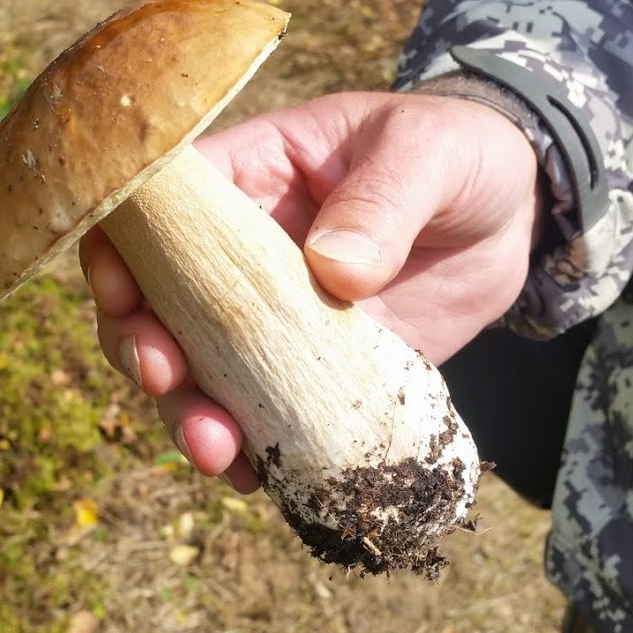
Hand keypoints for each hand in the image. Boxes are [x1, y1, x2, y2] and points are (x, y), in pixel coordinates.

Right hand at [79, 90, 543, 491]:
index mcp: (248, 178)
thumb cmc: (459, 152)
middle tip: (167, 380)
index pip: (155, 208)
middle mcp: (241, 254)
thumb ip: (385, 200)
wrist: (513, 217)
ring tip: (218, 454)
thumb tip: (334, 269)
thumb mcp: (430, 154)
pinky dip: (256, 451)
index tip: (122, 297)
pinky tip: (261, 479)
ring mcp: (274, 320)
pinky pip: (268, 416)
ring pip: (201, 373)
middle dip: (144, 349)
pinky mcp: (316, 373)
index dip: (119, 251)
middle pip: (157, 304)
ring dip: (191, 415)